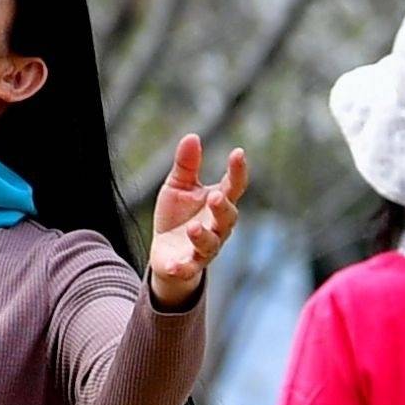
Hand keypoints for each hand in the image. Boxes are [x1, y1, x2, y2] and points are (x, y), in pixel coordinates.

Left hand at [149, 136, 247, 306]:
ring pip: (211, 244)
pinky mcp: (187, 265)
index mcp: (217, 203)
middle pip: (227, 217)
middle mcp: (217, 226)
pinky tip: (175, 265)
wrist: (165, 252)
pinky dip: (183, 267)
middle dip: (222, 208)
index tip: (238, 153)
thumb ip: (186, 165)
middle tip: (215, 196)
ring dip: (203, 236)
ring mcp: (204, 248)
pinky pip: (189, 268)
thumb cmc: (178, 215)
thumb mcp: (178, 186)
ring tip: (192, 228)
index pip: (233, 187)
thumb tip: (192, 136)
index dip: (238, 171)